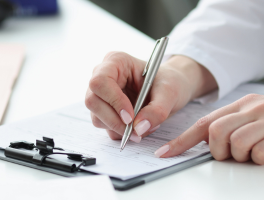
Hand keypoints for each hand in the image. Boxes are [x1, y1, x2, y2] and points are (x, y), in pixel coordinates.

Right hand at [86, 52, 213, 141]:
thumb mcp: (170, 92)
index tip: (130, 117)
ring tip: (143, 128)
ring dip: (118, 128)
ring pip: (96, 116)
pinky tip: (138, 127)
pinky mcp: (103, 110)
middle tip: (136, 132)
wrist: (170, 88)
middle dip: (114, 120)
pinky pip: (104, 126)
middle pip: (92, 101)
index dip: (113, 100)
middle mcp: (103, 75)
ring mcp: (101, 94)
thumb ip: (157, 110)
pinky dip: (120, 132)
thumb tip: (139, 128)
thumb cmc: (169, 81)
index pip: (100, 81)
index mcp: (116, 61)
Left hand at [156, 94, 263, 164]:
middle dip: (217, 151)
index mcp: (244, 104)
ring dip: (240, 157)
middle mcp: (255, 109)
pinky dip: (260, 160)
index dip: (182, 140)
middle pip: (216, 132)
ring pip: (236, 143)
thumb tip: (207, 141)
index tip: (165, 153)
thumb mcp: (259, 115)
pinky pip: (260, 152)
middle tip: (230, 157)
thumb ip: (234, 123)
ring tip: (254, 155)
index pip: (204, 122)